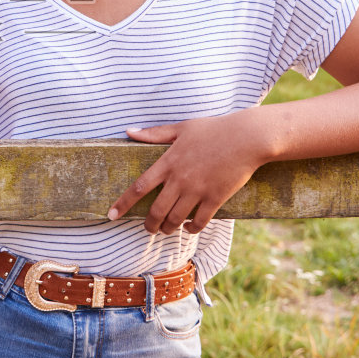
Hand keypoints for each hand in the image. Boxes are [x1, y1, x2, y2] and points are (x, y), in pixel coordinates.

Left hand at [107, 111, 273, 233]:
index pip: (139, 187)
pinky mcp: (215, 198)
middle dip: (149, 225)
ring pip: (175, 219)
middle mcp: (180, 179)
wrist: (247, 138)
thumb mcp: (181, 128)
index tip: (111, 214)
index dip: (123, 203)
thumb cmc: (214, 129)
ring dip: (168, 228)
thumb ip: (154, 133)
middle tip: (148, 229)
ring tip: (167, 229)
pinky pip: (199, 222)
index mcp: (168, 162)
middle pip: (156, 210)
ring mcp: (197, 190)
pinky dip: (191, 229)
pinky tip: (188, 227)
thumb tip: (128, 131)